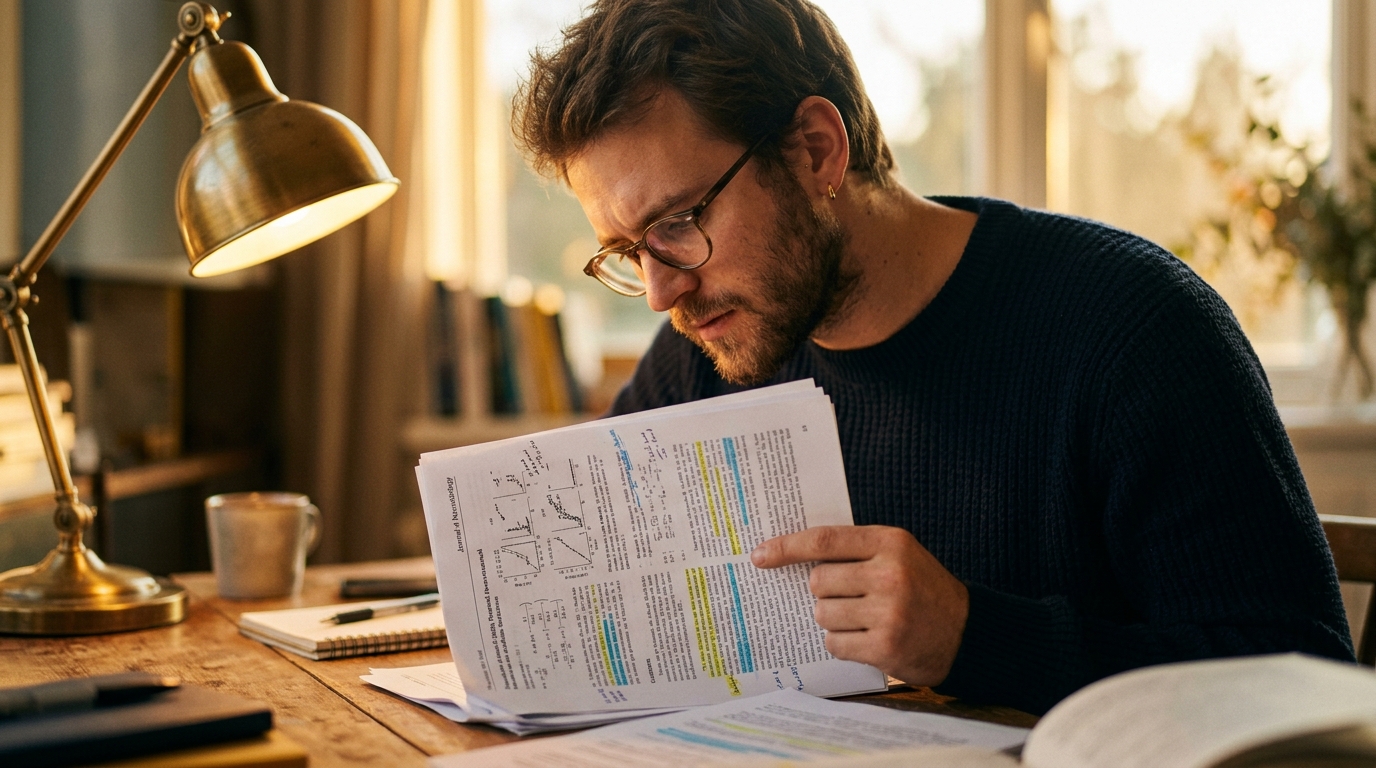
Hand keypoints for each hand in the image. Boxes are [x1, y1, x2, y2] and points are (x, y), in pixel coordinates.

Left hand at [750, 525, 968, 685]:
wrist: (966, 632)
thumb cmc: (921, 589)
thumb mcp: (898, 554)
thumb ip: (855, 550)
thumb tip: (794, 557)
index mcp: (890, 542)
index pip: (825, 541)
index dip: (787, 547)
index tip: (760, 555)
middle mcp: (889, 574)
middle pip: (818, 582)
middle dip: (824, 592)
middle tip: (849, 597)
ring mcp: (889, 612)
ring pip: (822, 614)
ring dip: (834, 620)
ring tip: (863, 619)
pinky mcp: (885, 646)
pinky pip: (835, 643)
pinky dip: (843, 643)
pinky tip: (867, 639)